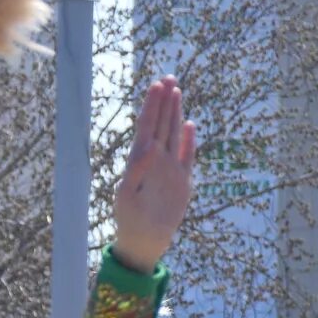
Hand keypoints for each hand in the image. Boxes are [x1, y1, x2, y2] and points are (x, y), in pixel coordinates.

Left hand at [107, 75, 196, 272]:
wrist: (144, 241)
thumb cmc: (129, 219)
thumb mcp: (128, 195)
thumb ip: (137, 170)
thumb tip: (149, 146)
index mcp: (139, 161)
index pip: (146, 127)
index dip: (151, 106)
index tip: (156, 86)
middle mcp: (154, 160)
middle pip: (160, 124)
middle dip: (163, 101)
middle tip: (167, 77)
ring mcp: (168, 168)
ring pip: (172, 134)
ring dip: (174, 113)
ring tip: (176, 91)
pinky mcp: (182, 181)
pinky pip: (187, 156)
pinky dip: (188, 141)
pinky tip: (189, 125)